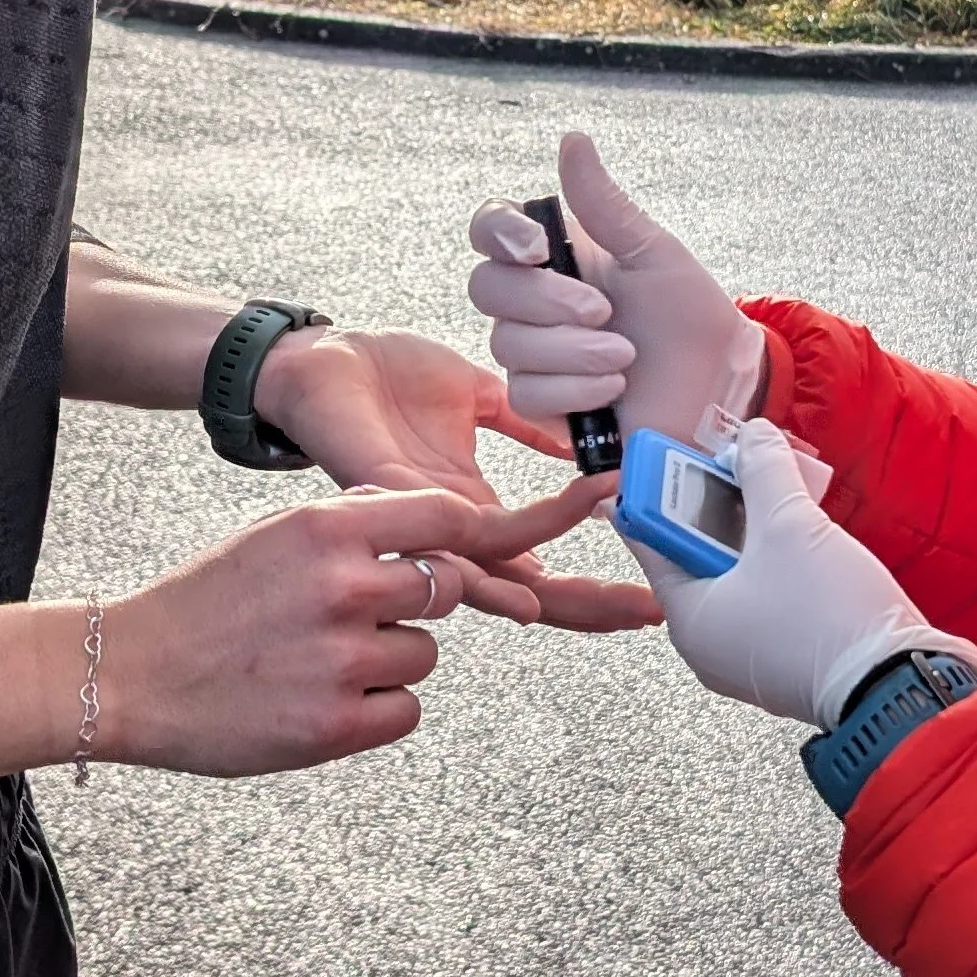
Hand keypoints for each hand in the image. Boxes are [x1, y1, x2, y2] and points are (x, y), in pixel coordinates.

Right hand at [98, 474, 621, 774]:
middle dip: (415, 603)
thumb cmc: (205, 604)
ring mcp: (343, 658)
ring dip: (388, 660)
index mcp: (326, 528)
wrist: (131, 676)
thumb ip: (352, 528)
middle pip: (445, 589)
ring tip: (313, 662)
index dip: (470, 534)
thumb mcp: (274, 537)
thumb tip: (428, 522)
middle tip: (355, 617)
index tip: (497, 539)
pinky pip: (407, 709)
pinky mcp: (338, 723)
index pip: (442, 516)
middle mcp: (343, 586)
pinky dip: (376, 709)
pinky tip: (317, 699)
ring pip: (424, 653)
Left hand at [249, 325, 659, 635]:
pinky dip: (510, 548)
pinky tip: (542, 569)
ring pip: (504, 580)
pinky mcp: (398, 508)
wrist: (320, 359)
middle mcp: (450, 535)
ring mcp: (423, 530)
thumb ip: (524, 421)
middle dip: (596, 609)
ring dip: (566, 595)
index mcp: (470, 513)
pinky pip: (458, 539)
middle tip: (655, 617)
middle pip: (532, 592)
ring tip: (625, 602)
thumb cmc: (384, 378)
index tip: (653, 591)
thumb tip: (577, 435)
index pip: (540, 566)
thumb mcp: (475, 396)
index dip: (591, 585)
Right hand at [467, 131, 766, 444]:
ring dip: (574, 351)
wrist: (718, 383)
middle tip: (604, 310)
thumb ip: (603, 203)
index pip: (491, 230)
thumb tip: (573, 140)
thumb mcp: (651, 251)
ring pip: (509, 344)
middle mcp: (533, 301)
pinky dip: (575, 389)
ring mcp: (534, 353)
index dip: (499, 233)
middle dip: (547, 301)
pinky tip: (613, 387)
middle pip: (487, 288)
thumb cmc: (687, 314)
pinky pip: (529, 393)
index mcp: (555, 255)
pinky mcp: (543, 403)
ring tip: (626, 356)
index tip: (537, 247)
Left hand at [647, 419, 976, 730]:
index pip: (651, 540)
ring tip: (780, 495)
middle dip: (720, 508)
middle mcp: (709, 645)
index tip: (671, 456)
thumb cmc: (831, 620)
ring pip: (739, 577)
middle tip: (739, 467)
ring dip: (757, 534)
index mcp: (688, 616)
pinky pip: (768, 600)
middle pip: (697, 557)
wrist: (899, 685)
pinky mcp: (788, 662)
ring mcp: (749, 658)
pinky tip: (806, 539)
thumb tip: (753, 437)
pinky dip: (779, 566)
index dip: (661, 491)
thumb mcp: (790, 526)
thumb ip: (764, 471)